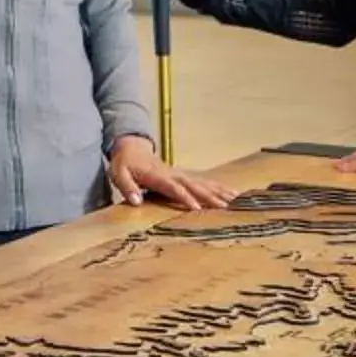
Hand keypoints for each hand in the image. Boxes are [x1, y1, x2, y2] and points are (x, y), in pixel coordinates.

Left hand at [106, 138, 236, 210]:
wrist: (132, 148)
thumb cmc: (125, 163)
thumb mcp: (118, 174)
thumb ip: (127, 187)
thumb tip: (136, 201)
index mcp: (158, 176)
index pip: (174, 188)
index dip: (185, 197)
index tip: (197, 208)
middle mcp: (174, 174)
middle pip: (195, 185)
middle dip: (210, 196)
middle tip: (226, 206)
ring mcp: (181, 174)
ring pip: (204, 183)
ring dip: (220, 191)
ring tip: (237, 200)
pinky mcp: (185, 176)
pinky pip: (205, 182)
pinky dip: (219, 187)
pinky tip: (232, 194)